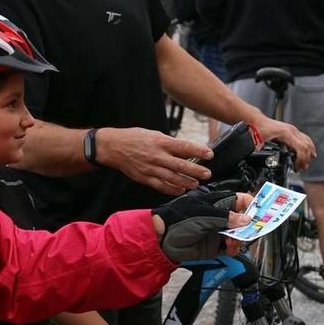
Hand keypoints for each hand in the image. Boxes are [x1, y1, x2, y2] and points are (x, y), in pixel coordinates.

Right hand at [97, 127, 211, 194]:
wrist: (113, 147)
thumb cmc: (135, 138)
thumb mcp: (154, 134)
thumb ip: (169, 143)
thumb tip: (186, 150)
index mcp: (160, 142)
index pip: (183, 147)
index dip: (198, 151)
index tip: (209, 154)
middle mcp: (157, 156)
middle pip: (181, 165)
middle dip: (196, 171)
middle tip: (207, 174)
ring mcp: (150, 169)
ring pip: (172, 178)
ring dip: (186, 182)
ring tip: (196, 184)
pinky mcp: (145, 178)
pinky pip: (161, 186)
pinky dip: (172, 189)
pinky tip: (180, 190)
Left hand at [150, 187, 247, 261]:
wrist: (162, 238)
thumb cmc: (177, 219)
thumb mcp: (205, 215)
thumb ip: (227, 218)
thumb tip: (246, 219)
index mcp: (219, 202)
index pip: (242, 201)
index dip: (253, 207)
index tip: (260, 215)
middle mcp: (220, 216)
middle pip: (244, 221)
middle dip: (248, 227)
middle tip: (250, 231)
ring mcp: (218, 231)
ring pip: (239, 235)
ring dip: (240, 239)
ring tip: (233, 241)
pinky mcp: (215, 246)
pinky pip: (231, 248)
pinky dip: (234, 249)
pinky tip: (230, 248)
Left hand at [254, 116, 315, 168]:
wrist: (258, 120)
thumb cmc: (260, 128)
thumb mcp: (260, 143)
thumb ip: (261, 152)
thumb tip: (262, 162)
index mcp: (286, 133)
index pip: (301, 148)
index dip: (301, 159)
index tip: (297, 167)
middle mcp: (292, 130)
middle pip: (306, 146)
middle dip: (306, 159)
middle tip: (301, 168)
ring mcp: (293, 130)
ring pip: (308, 141)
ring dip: (309, 153)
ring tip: (306, 163)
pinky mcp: (292, 130)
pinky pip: (305, 138)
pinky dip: (309, 146)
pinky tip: (309, 152)